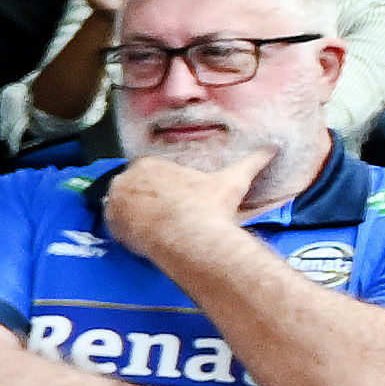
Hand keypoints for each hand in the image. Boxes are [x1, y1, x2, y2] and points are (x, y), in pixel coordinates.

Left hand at [99, 149, 247, 255]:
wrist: (192, 237)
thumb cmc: (209, 207)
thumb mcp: (231, 180)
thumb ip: (252, 162)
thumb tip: (273, 148)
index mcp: (149, 164)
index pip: (148, 170)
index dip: (161, 185)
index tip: (172, 197)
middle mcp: (126, 179)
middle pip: (133, 187)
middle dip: (146, 198)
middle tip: (165, 213)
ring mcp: (116, 202)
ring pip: (122, 205)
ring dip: (134, 212)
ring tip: (155, 224)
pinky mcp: (111, 224)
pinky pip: (115, 225)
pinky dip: (126, 229)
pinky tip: (145, 234)